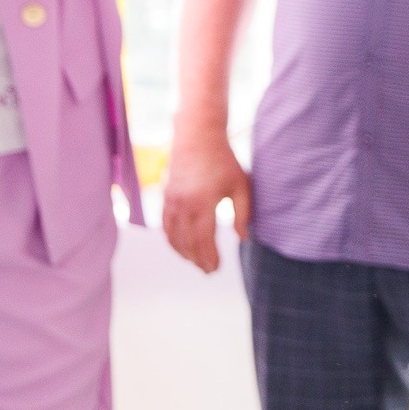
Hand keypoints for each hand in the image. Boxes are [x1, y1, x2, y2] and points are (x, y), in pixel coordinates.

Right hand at [160, 124, 252, 274]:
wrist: (197, 138)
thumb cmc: (224, 161)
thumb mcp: (241, 185)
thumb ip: (242, 213)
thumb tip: (243, 239)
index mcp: (203, 202)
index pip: (203, 240)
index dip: (209, 257)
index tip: (216, 269)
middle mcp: (183, 205)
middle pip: (187, 243)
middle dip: (198, 260)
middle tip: (210, 272)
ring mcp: (171, 202)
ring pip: (173, 237)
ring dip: (184, 253)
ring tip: (197, 263)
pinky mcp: (165, 198)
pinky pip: (166, 226)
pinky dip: (173, 241)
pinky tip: (183, 248)